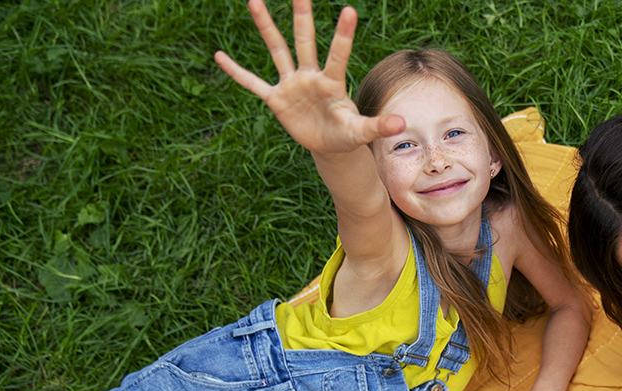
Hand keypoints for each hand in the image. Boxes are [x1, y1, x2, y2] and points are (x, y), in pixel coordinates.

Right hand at [213, 0, 404, 156]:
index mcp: (332, 83)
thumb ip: (379, 125)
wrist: (330, 145)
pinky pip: (252, 83)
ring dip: (266, 27)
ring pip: (277, 50)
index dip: (343, 34)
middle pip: (304, 41)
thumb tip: (403, 123)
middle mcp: (310, 77)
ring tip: (255, 1)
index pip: (337, 54)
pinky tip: (219, 56)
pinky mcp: (276, 100)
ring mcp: (291, 85)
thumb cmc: (348, 134)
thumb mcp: (362, 132)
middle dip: (302, 16)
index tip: (349, 9)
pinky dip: (236, 72)